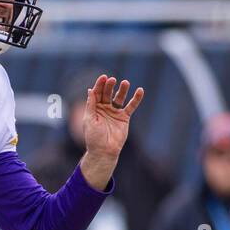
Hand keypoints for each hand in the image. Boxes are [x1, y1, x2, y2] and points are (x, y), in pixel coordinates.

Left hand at [79, 74, 144, 189]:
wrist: (104, 151)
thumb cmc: (94, 137)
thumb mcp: (89, 119)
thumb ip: (91, 105)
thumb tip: (90, 90)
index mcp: (94, 108)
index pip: (97, 93)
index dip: (100, 85)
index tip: (103, 77)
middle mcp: (104, 108)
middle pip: (107, 93)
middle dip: (110, 86)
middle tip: (112, 80)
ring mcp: (115, 112)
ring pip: (119, 98)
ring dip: (122, 90)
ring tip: (125, 83)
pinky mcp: (124, 117)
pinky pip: (131, 106)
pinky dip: (135, 99)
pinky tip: (139, 90)